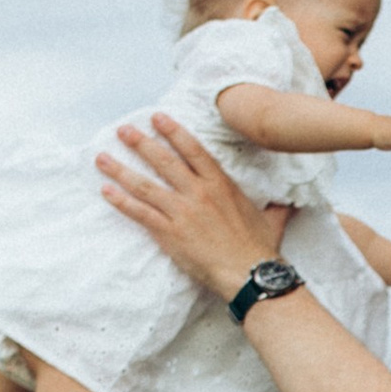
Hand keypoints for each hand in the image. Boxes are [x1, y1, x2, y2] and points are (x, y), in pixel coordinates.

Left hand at [98, 117, 274, 299]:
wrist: (251, 273)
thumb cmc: (261, 248)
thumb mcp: (272, 220)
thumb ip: (276, 207)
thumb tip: (287, 204)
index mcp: (221, 185)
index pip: (192, 149)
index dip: (173, 131)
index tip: (157, 118)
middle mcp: (199, 193)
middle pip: (164, 161)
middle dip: (141, 143)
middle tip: (122, 130)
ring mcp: (182, 212)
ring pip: (145, 184)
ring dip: (121, 169)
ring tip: (102, 157)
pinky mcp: (170, 233)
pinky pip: (140, 213)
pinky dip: (121, 201)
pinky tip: (105, 191)